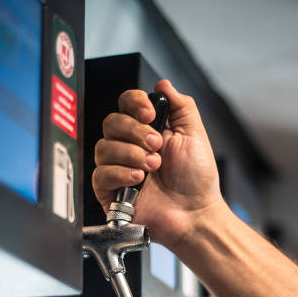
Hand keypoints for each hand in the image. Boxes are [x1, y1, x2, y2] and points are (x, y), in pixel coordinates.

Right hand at [92, 79, 224, 248]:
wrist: (195, 213)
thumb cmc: (197, 180)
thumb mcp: (194, 135)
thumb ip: (180, 105)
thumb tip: (163, 83)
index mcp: (147, 130)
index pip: (126, 104)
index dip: (134, 104)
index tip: (150, 115)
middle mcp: (129, 146)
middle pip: (111, 122)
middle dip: (136, 132)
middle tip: (158, 147)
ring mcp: (118, 168)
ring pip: (104, 147)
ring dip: (131, 154)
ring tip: (153, 167)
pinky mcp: (110, 191)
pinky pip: (100, 173)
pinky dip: (120, 173)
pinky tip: (138, 179)